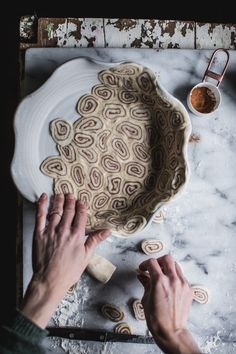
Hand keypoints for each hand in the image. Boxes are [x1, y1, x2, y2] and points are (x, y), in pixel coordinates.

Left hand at [21, 193, 110, 327]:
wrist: (50, 280)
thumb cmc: (69, 271)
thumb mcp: (86, 256)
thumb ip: (95, 240)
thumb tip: (108, 231)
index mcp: (77, 236)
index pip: (81, 216)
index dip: (81, 207)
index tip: (82, 201)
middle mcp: (64, 231)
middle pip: (69, 212)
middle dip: (70, 201)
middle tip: (70, 194)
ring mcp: (51, 232)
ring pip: (56, 212)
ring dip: (59, 201)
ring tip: (60, 194)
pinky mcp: (39, 234)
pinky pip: (40, 216)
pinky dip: (42, 206)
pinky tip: (44, 197)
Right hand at [138, 255, 200, 353]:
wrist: (171, 331)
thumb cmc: (157, 319)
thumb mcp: (146, 299)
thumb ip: (145, 284)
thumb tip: (142, 276)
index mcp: (160, 281)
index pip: (152, 262)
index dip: (145, 264)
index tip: (143, 268)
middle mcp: (173, 280)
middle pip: (167, 258)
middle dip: (158, 261)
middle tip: (154, 267)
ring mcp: (183, 284)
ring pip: (176, 266)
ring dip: (168, 267)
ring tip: (163, 275)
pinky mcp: (189, 290)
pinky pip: (182, 276)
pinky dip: (175, 276)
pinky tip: (170, 285)